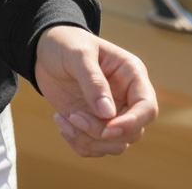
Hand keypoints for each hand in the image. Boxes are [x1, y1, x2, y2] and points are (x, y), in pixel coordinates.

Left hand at [35, 25, 157, 157]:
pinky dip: (79, 143)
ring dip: (88, 140)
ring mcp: (111, 113)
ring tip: (61, 118)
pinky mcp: (95, 123)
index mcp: (131, 75)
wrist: (44, 49)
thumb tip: (108, 115)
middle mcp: (126, 98)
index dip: (132, 123)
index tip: (106, 129)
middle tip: (72, 116)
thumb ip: (93, 81)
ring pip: (115, 145)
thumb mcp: (77, 54)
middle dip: (101, 132)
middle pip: (131, 132)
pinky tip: (61, 122)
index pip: (147, 108)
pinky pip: (96, 147)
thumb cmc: (65, 43)